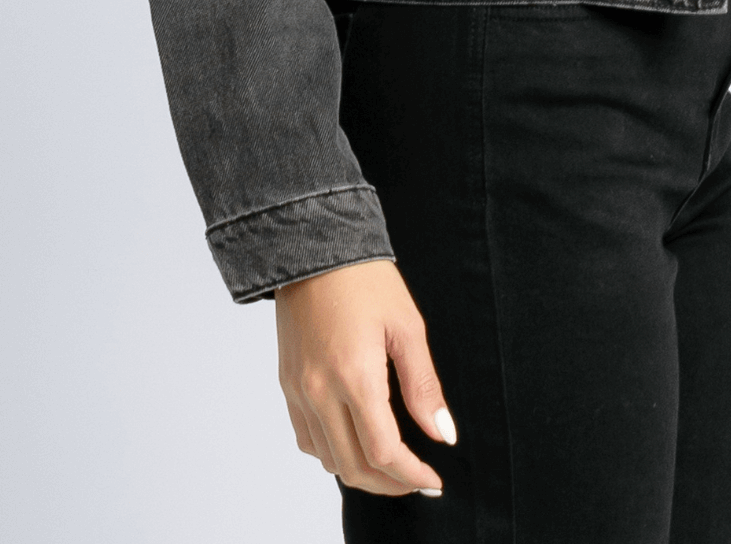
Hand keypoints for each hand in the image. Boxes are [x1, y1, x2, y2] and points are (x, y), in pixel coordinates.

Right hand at [275, 258, 456, 497]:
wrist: (314, 245)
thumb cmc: (364, 279)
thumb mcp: (407, 326)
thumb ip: (424, 385)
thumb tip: (443, 433)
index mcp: (354, 375)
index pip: (383, 452)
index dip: (411, 475)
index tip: (433, 480)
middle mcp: (320, 390)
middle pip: (353, 466)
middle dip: (389, 484)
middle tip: (416, 480)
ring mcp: (298, 389)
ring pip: (328, 459)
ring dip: (360, 473)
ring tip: (390, 466)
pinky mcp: (287, 383)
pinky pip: (307, 438)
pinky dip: (332, 452)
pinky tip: (355, 442)